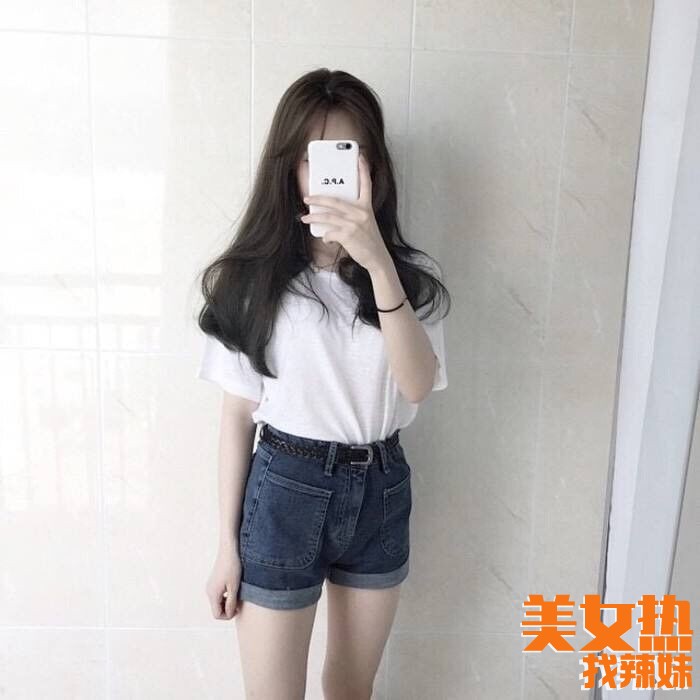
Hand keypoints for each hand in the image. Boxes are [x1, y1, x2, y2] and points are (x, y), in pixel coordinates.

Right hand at [205, 547, 241, 619]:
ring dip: (227, 602)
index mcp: (212, 594)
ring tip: (237, 595)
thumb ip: (231, 603)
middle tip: (239, 602)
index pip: (217, 615)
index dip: (228, 615)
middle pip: (216, 609)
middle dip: (227, 609)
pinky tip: (233, 589)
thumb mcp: (234, 587)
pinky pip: (218, 594)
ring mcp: (210, 586)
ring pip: (217, 602)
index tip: (238, 609)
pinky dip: (225, 596)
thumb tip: (229, 614)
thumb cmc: (232, 567)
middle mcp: (209, 591)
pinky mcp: (213, 581)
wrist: (228, 550)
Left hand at [300, 152, 391, 273]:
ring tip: (304, 219)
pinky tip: (326, 239)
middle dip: (318, 199)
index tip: (360, 157)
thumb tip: (331, 214)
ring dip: (313, 218)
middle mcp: (361, 212)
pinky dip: (326, 236)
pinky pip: (330, 233)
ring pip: (328, 216)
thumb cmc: (369, 241)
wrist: (377, 258)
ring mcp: (354, 223)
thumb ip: (353, 214)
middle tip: (307, 198)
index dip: (363, 170)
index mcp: (366, 207)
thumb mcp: (366, 223)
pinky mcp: (348, 235)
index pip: (366, 184)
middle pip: (335, 201)